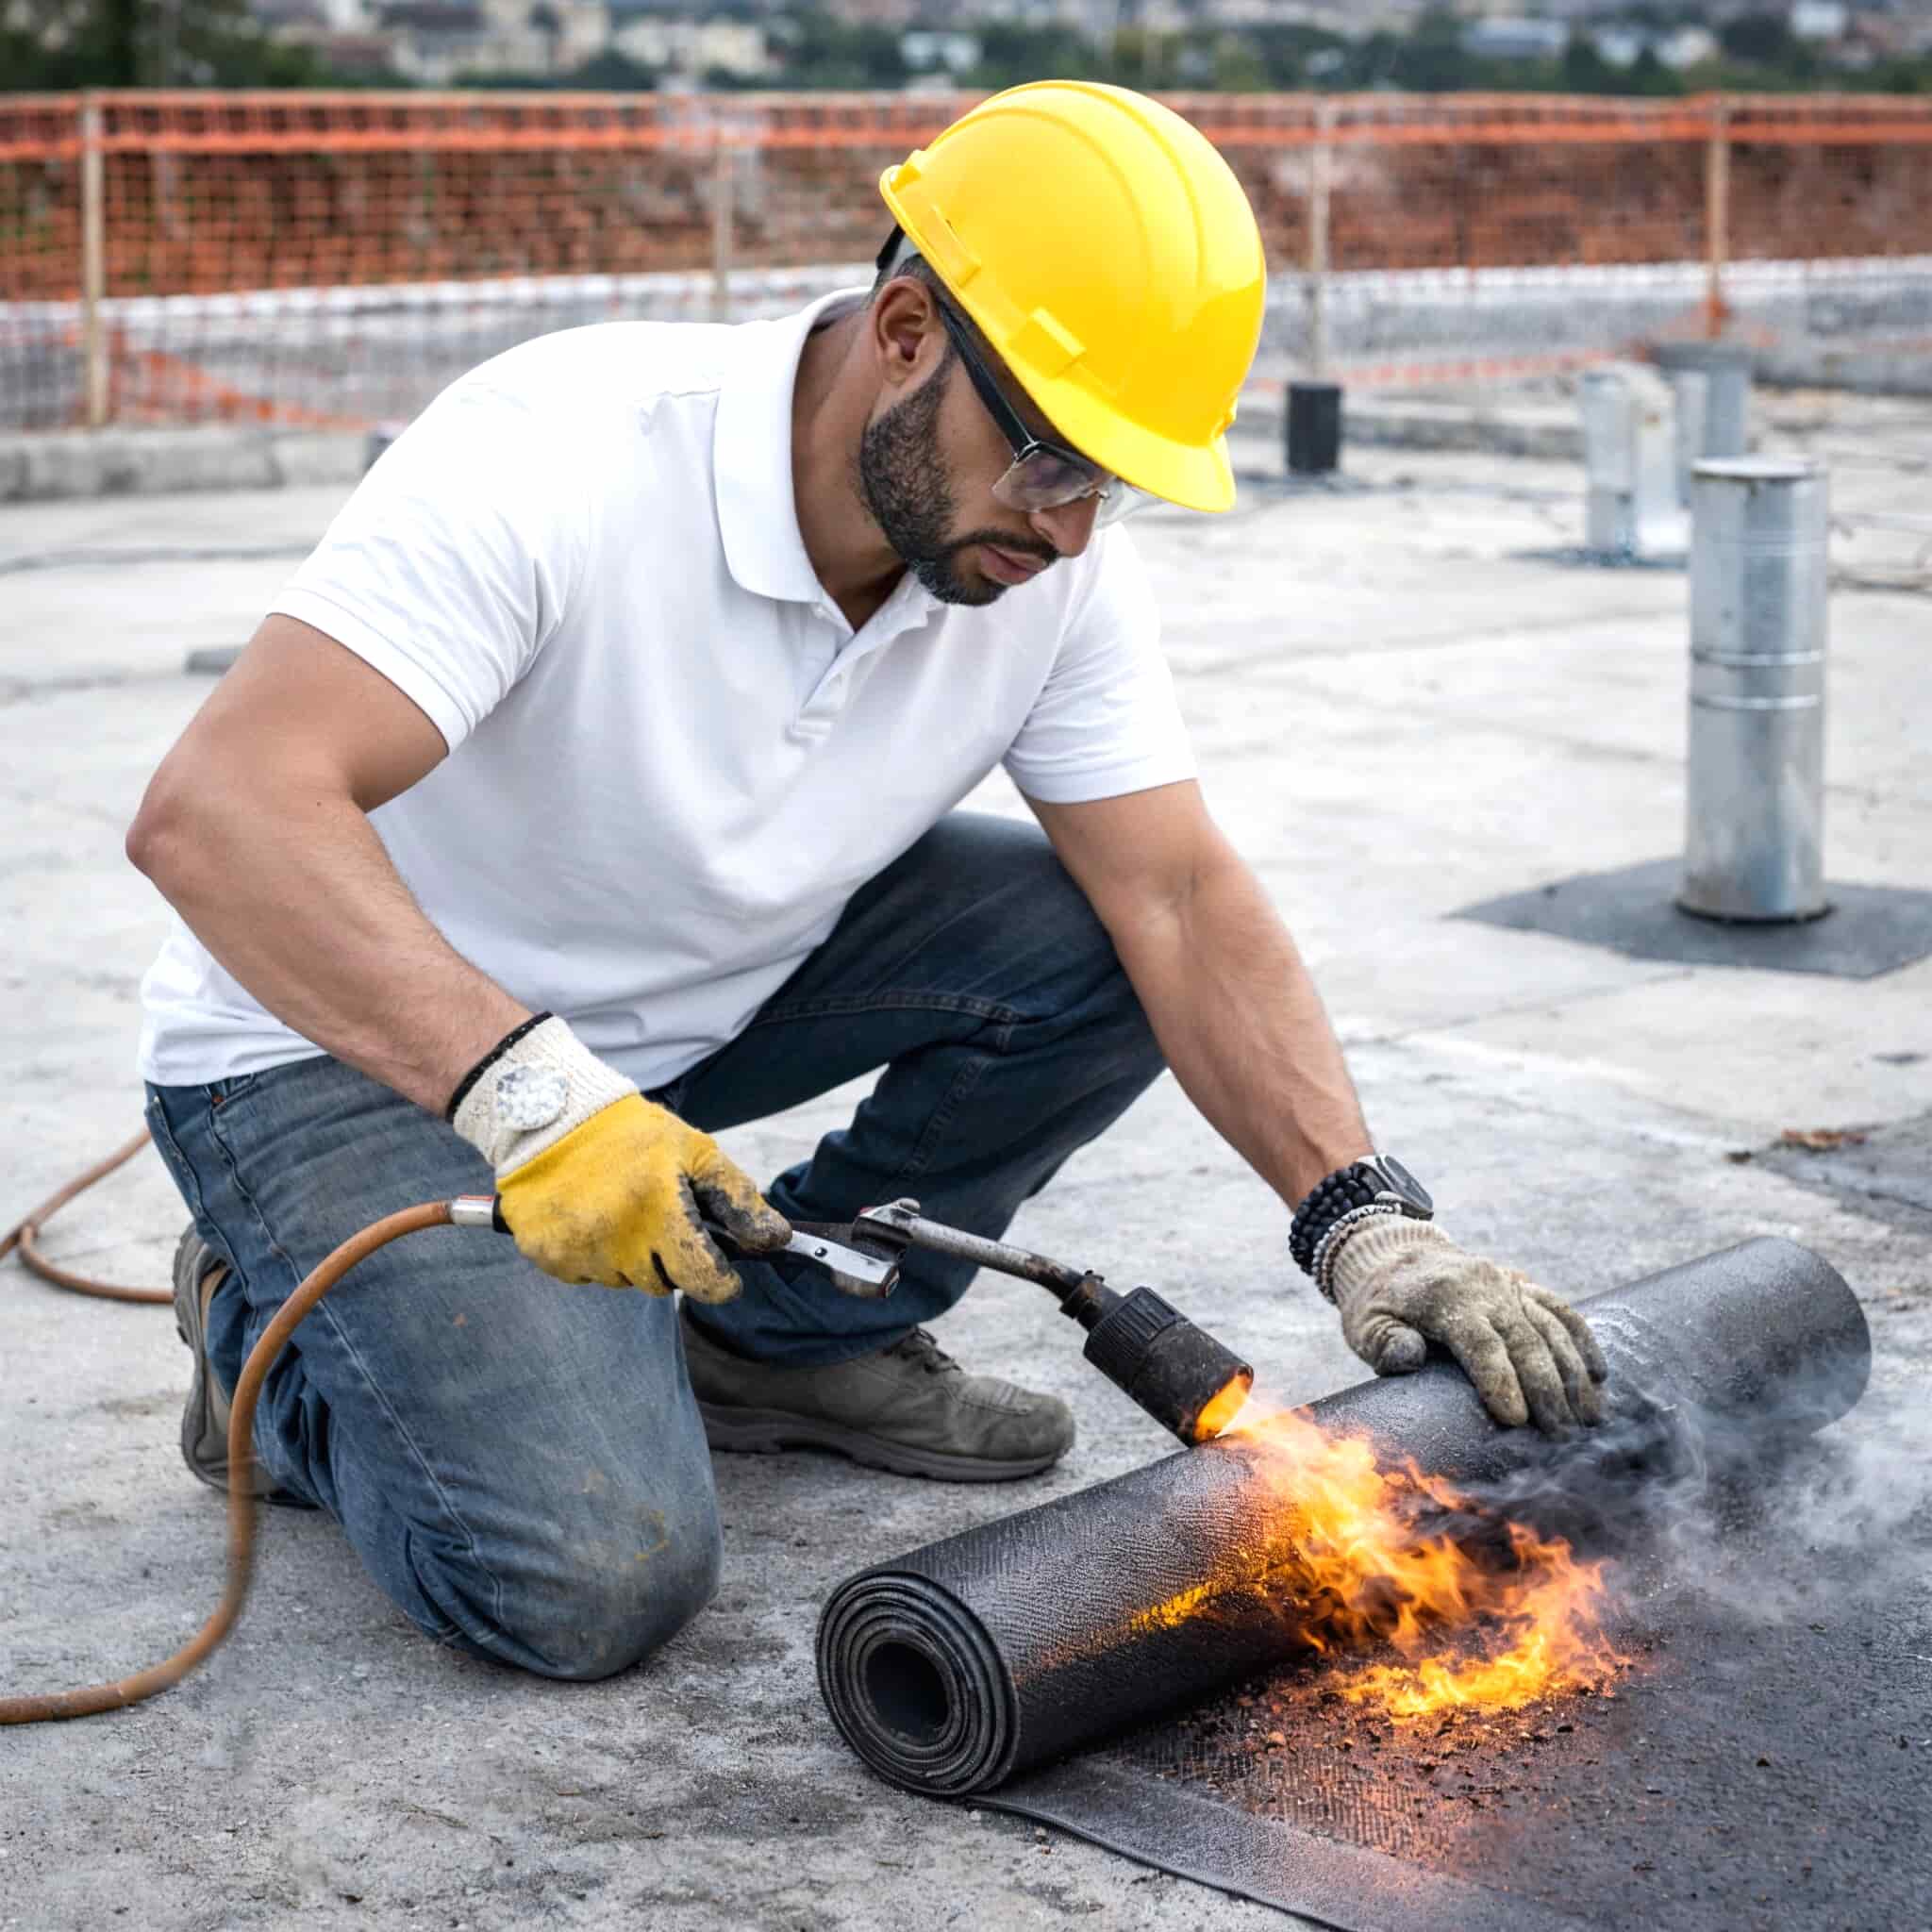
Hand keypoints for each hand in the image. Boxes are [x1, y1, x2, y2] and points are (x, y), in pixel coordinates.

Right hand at [452, 1016, 788, 1299]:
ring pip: (624, 1281)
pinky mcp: (548, 1255)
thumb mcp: (693, 1151)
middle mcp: (617, 1237)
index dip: (722, 1281)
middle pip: (663, 1285)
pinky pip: (587, 1276)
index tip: (726, 1274)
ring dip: (633, 1259)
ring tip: (623, 1213)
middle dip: (673, 1262)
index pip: (702, 1278)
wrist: (551, 1118)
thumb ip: (737, 1197)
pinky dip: (596, 1256)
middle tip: (664, 1223)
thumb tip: (776, 1239)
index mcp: (659, 1207)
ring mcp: (579, 1249)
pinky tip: (592, 1219)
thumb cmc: (631, 1134)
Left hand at [1328, 1219, 1606, 1431]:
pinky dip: (1582, 1340)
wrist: (1394, 1253)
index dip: (1500, 1381)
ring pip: (1550, 1328)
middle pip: (1524, 1340)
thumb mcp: (1365, 1324)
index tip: (1517, 1420)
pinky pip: (1560, 1310)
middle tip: (1561, 1434)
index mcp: (1444, 1298)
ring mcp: (1506, 1284)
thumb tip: (1408, 1357)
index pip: (1480, 1343)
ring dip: (1573, 1374)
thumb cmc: (1379, 1302)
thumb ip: (1385, 1343)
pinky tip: (1599, 1374)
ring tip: (1589, 1417)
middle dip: (1547, 1390)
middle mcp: (1483, 1287)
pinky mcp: (1521, 1285)